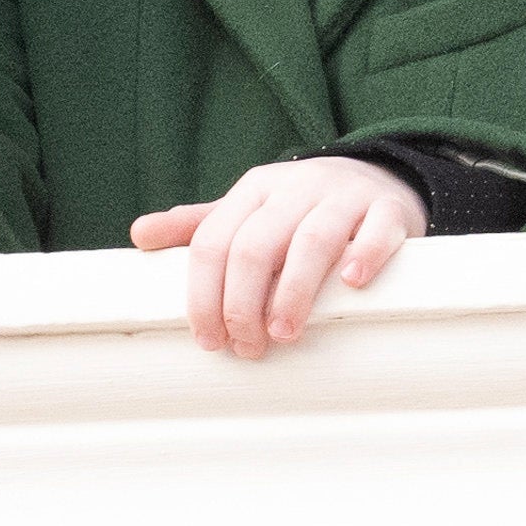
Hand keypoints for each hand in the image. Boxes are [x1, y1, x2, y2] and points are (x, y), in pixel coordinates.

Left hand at [133, 156, 427, 360]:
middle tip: (248, 347)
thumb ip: (199, 227)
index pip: (215, 241)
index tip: (209, 339)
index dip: (205, 295)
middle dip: (244, 303)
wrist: (376, 179)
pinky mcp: (387, 210)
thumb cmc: (300, 209)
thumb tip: (139, 235)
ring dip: (294, 291)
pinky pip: (377, 229)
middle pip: (257, 244)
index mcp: (254, 189)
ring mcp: (344, 196)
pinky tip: (351, 284)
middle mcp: (296, 188)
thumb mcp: (249, 210)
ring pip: (314, 239)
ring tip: (285, 333)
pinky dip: (364, 256)